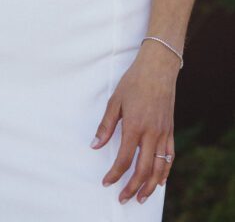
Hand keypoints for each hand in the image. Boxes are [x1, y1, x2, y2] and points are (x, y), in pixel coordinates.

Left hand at [91, 43, 177, 203]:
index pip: (125, 159)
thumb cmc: (134, 82)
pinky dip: (165, 171)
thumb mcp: (115, 100)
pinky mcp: (171, 130)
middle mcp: (151, 133)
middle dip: (132, 187)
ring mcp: (164, 133)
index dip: (115, 173)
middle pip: (143, 169)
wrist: (158, 68)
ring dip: (150, 186)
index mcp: (135, 126)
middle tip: (123, 198)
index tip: (107, 182)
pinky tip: (160, 180)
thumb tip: (95, 145)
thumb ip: (106, 125)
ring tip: (141, 197)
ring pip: (160, 168)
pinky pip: (170, 156)